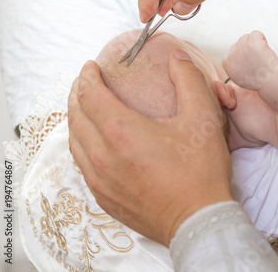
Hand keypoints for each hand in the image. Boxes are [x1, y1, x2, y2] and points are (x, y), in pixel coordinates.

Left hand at [68, 50, 232, 245]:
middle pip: (76, 116)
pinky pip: (82, 165)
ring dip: (76, 120)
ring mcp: (100, 179)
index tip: (91, 67)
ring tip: (85, 109)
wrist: (198, 220)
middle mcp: (103, 155)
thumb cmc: (200, 171)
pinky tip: (93, 144)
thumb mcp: (203, 118)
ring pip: (75, 141)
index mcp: (122, 131)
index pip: (90, 94)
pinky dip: (81, 145)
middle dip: (77, 94)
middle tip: (86, 83)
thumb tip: (177, 58)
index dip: (88, 76)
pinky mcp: (105, 197)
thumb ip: (189, 80)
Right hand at [222, 31, 277, 90]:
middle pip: (240, 42)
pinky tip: (265, 50)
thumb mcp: (239, 76)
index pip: (233, 50)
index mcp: (226, 63)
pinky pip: (256, 33)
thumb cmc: (258, 79)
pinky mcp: (252, 43)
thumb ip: (234, 65)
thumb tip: (233, 55)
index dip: (244, 54)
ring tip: (262, 56)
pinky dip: (262, 38)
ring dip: (256, 43)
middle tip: (258, 60)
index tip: (252, 62)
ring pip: (247, 37)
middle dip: (249, 48)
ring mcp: (242, 48)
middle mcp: (232, 55)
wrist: (271, 81)